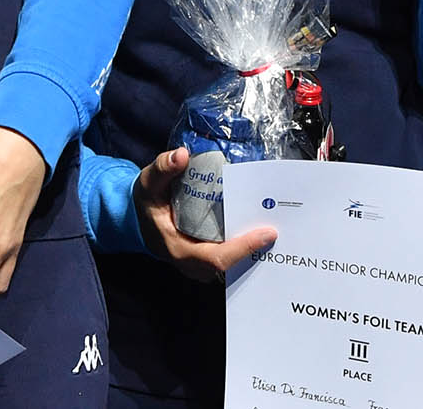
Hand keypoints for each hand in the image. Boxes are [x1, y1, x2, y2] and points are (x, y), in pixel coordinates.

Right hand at [132, 147, 275, 280]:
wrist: (141, 222)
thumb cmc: (147, 204)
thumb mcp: (149, 184)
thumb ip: (162, 169)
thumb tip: (181, 155)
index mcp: (180, 250)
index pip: (218, 259)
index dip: (243, 248)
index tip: (268, 233)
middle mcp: (194, 266)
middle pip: (233, 264)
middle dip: (258, 247)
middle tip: (282, 225)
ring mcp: (203, 267)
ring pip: (236, 264)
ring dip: (257, 248)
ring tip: (279, 225)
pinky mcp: (209, 261)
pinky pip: (233, 258)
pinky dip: (249, 246)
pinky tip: (263, 228)